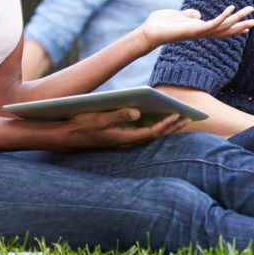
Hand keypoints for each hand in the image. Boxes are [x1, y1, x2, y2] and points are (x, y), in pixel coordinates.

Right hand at [55, 109, 187, 149]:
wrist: (64, 136)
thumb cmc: (80, 125)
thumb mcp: (98, 118)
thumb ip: (118, 115)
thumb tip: (137, 113)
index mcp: (123, 138)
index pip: (152, 133)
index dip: (167, 124)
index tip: (179, 115)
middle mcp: (125, 142)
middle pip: (155, 135)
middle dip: (172, 127)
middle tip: (189, 117)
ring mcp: (122, 140)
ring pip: (150, 135)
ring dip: (165, 127)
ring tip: (179, 117)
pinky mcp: (119, 137)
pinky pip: (142, 133)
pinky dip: (154, 126)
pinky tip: (159, 118)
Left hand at [139, 5, 253, 50]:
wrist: (150, 32)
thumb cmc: (161, 24)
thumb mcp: (180, 15)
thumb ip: (190, 15)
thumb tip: (197, 14)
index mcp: (200, 30)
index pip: (222, 29)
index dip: (235, 27)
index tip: (248, 25)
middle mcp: (203, 33)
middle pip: (228, 30)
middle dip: (243, 25)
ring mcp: (200, 32)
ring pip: (225, 26)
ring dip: (238, 18)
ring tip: (250, 9)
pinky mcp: (195, 30)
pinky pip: (213, 23)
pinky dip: (223, 16)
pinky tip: (232, 8)